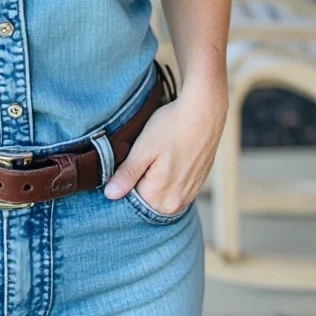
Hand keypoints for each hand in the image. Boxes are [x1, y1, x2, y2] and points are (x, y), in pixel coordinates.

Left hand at [103, 83, 227, 213]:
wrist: (205, 112)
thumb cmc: (172, 127)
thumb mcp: (143, 148)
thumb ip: (127, 175)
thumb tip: (111, 194)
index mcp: (161, 198)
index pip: (132, 202)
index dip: (124, 183)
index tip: (125, 164)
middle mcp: (178, 203)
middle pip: (147, 202)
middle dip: (138, 183)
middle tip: (139, 157)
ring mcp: (190, 194)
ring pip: (160, 195)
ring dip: (152, 181)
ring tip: (154, 155)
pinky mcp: (197, 183)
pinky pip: (174, 188)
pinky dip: (166, 178)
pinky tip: (166, 158)